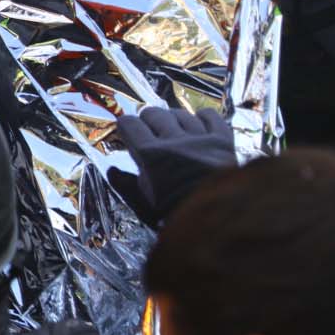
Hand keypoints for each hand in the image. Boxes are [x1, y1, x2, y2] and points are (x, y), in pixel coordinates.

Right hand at [106, 105, 235, 227]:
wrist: (218, 221)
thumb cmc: (175, 215)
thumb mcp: (144, 204)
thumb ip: (126, 185)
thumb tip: (112, 171)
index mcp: (150, 154)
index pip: (129, 123)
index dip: (126, 127)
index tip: (127, 135)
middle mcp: (173, 140)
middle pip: (153, 113)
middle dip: (147, 121)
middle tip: (148, 133)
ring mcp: (200, 137)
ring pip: (180, 113)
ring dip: (172, 120)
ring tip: (173, 131)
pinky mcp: (222, 139)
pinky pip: (210, 115)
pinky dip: (202, 118)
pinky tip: (198, 126)